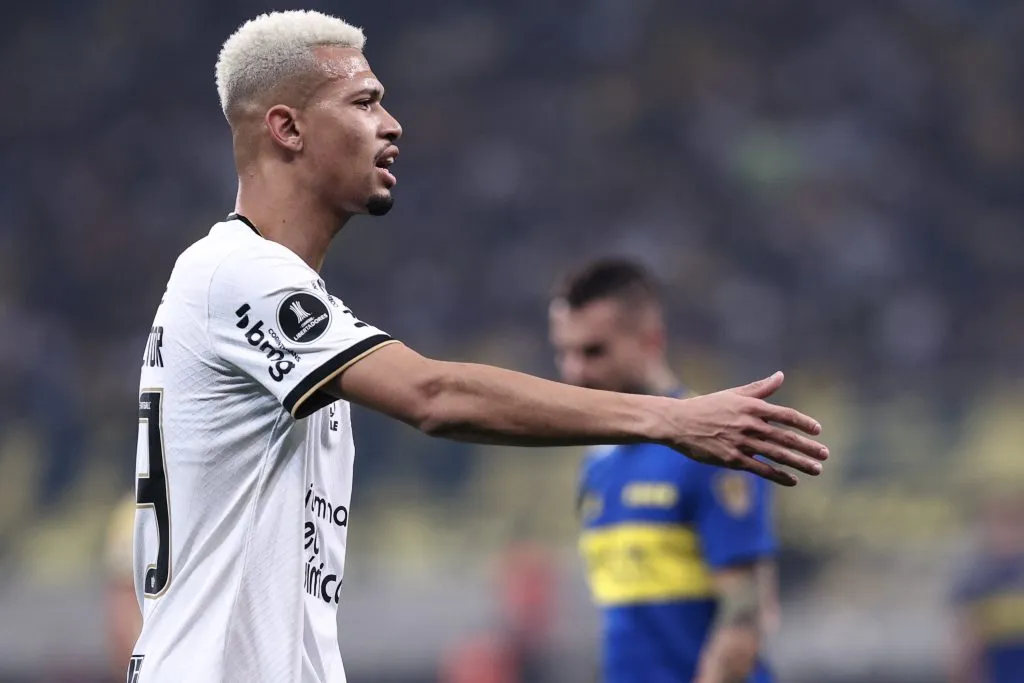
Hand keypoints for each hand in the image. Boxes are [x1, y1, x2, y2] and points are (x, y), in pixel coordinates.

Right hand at [668, 371, 827, 485]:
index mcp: (751, 407)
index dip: (804, 422)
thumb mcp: (733, 394)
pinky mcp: (732, 460)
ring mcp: (741, 443)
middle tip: (825, 454)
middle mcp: (749, 425)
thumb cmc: (705, 407)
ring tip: (817, 470)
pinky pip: (761, 470)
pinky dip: (778, 476)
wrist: (677, 423)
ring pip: (777, 455)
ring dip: (799, 463)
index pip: (785, 415)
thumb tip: (780, 375)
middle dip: (808, 447)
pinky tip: (792, 480)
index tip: (818, 430)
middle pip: (786, 437)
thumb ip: (759, 388)